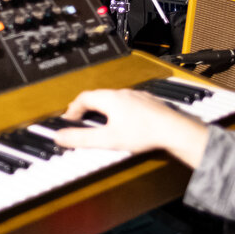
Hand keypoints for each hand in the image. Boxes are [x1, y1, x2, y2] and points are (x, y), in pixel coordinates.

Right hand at [55, 88, 209, 167]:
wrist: (175, 131)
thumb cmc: (144, 133)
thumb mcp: (107, 139)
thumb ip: (81, 138)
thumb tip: (59, 137)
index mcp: (110, 98)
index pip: (83, 98)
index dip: (73, 109)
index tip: (69, 120)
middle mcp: (123, 93)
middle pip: (98, 97)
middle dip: (87, 109)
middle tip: (82, 121)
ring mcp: (137, 97)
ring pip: (114, 99)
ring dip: (104, 110)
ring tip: (102, 124)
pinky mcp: (149, 103)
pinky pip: (129, 103)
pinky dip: (121, 112)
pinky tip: (126, 124)